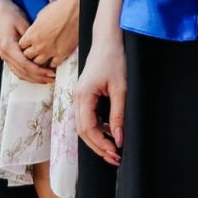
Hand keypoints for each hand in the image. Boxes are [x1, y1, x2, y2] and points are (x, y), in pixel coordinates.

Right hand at [0, 0, 53, 85]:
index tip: (51, 73)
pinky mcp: (6, 54)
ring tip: (46, 79)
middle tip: (52, 79)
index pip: (25, 66)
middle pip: (22, 73)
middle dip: (38, 78)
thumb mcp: (22, 23)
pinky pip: (16, 69)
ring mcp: (4, 55)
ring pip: (19, 73)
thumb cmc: (8, 14)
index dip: (39, 72)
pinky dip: (27, 74)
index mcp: (8, 47)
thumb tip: (43, 49)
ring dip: (33, 78)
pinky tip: (35, 74)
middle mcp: (5, 54)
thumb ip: (31, 38)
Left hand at [18, 0, 78, 69]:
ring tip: (43, 55)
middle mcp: (38, 46)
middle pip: (27, 56)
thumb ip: (35, 27)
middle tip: (34, 50)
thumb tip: (36, 29)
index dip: (24, 44)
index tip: (28, 43)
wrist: (74, 11)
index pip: (21, 46)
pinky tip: (54, 59)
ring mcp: (50, 51)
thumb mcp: (40, 15)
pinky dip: (53, 63)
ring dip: (40, 59)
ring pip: (38, 63)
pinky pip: (54, 64)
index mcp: (31, 35)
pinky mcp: (62, 54)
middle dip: (30, 53)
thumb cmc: (58, 9)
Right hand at [74, 27, 126, 165]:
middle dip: (98, 147)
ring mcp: (79, 97)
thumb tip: (118, 138)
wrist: (108, 39)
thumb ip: (118, 114)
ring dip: (98, 140)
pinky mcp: (84, 95)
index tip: (116, 153)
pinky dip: (98, 129)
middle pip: (83, 132)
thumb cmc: (115, 59)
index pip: (87, 129)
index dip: (101, 144)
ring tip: (114, 150)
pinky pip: (88, 117)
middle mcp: (77, 98)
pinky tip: (111, 133)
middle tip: (115, 158)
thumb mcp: (121, 88)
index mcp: (83, 97)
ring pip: (84, 126)